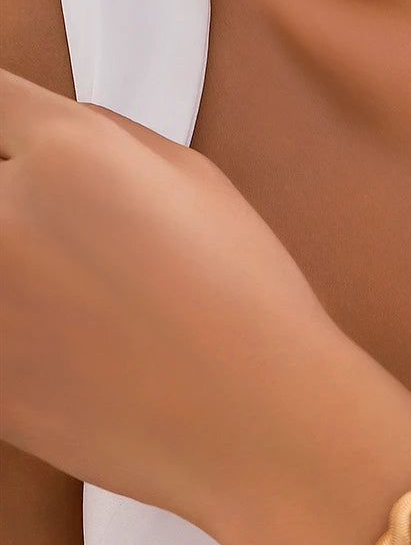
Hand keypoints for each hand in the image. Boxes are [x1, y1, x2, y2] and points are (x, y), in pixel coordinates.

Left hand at [0, 66, 347, 530]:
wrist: (252, 420)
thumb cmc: (243, 299)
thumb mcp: (196, 178)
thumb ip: (100, 134)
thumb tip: (41, 127)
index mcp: (69, 154)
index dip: (6, 124)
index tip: (13, 139)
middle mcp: (1, 219)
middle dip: (10, 191)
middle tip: (60, 231)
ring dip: (14, 259)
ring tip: (69, 292)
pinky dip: (15, 320)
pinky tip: (69, 335)